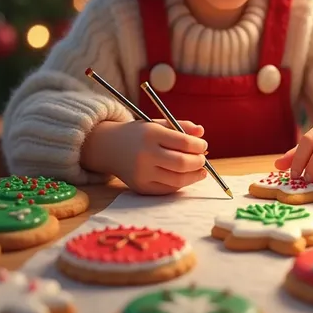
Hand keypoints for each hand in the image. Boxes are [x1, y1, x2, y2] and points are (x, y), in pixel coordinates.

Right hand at [82, 119, 207, 194]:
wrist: (108, 147)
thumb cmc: (138, 134)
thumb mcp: (157, 123)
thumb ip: (181, 126)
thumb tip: (202, 131)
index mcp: (151, 134)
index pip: (184, 143)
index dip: (199, 146)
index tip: (203, 145)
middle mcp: (145, 154)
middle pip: (182, 163)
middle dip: (198, 162)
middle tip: (203, 159)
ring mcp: (142, 173)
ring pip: (177, 180)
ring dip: (193, 176)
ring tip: (199, 170)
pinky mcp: (141, 187)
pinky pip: (167, 190)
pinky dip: (180, 184)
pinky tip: (185, 176)